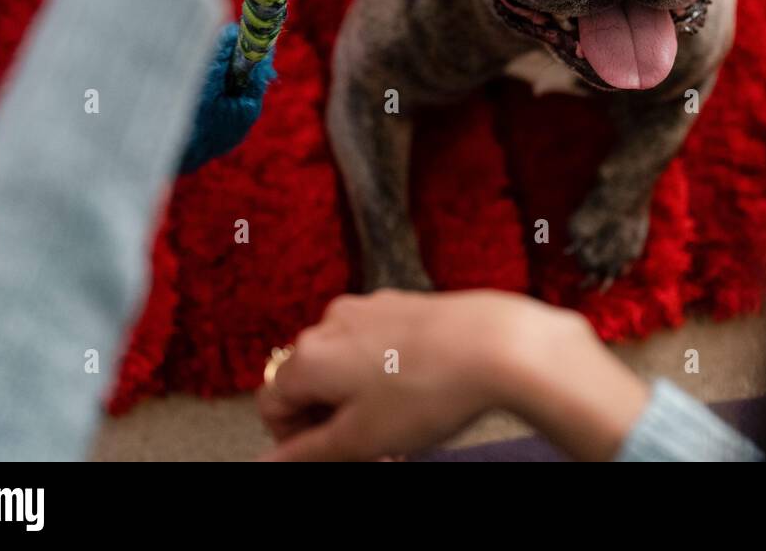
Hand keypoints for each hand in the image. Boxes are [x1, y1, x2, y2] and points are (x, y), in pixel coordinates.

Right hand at [258, 289, 650, 460]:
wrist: (496, 344)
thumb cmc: (429, 390)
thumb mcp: (360, 439)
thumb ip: (305, 453)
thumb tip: (269, 461)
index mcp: (310, 355)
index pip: (272, 403)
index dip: (295, 439)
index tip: (329, 456)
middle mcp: (332, 322)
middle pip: (309, 380)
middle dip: (331, 419)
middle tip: (368, 449)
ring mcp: (369, 308)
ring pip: (344, 363)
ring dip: (359, 399)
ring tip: (398, 427)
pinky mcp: (402, 304)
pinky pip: (375, 344)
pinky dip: (383, 373)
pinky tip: (417, 393)